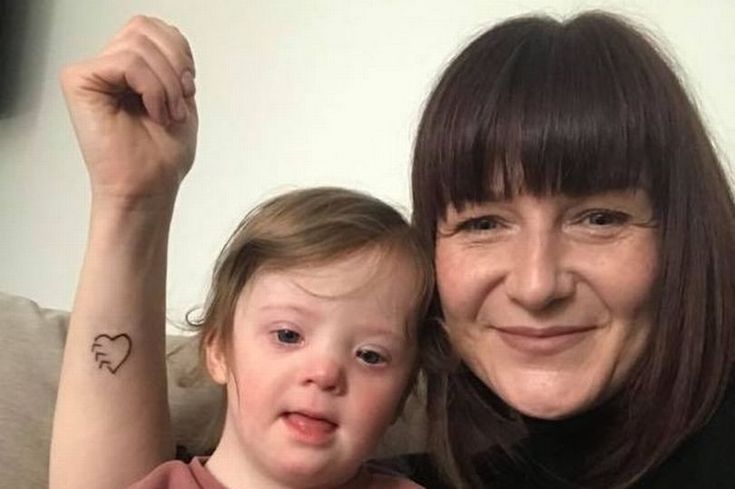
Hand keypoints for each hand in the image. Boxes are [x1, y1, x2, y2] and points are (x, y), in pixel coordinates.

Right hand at [60, 16, 197, 202]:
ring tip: (166, 114)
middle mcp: (108, 67)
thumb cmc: (161, 155)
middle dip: (175, 66)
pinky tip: (154, 113)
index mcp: (131, 68)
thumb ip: (174, 61)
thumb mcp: (181, 96)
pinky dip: (152, 88)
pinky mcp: (79, 81)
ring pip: (138, 44)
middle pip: (145, 28)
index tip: (187, 88)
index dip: (180, 53)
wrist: (149, 187)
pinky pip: (127, 61)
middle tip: (178, 103)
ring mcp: (92, 73)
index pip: (155, 29)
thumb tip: (172, 37)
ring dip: (167, 83)